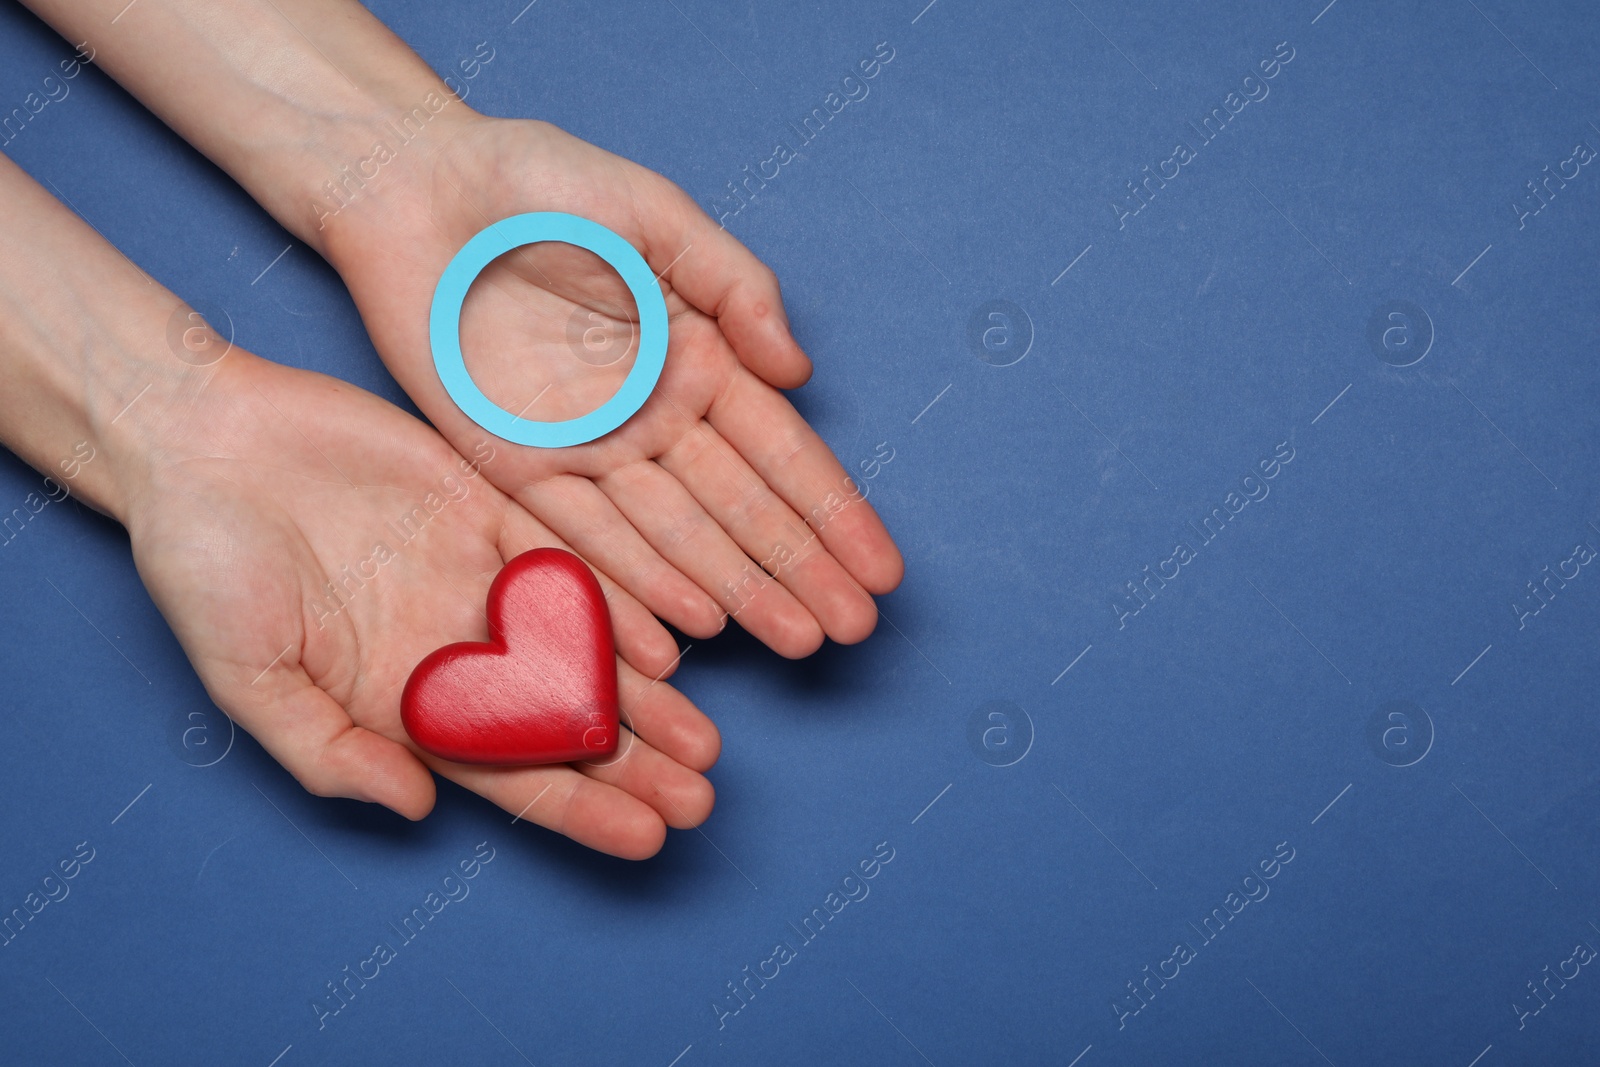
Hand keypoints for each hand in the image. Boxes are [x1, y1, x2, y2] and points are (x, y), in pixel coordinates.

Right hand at [124, 349, 716, 858]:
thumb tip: (418, 809)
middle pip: (561, 718)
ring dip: (644, 695)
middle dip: (634, 763)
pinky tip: (667, 638)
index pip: (506, 770)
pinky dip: (615, 598)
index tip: (647, 839)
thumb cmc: (205, 567)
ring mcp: (476, 578)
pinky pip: (567, 561)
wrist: (200, 440)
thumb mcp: (247, 677)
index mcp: (400, 697)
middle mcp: (452, 645)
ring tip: (705, 741)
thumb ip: (326, 749)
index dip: (577, 808)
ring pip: (580, 647)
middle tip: (702, 798)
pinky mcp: (489, 507)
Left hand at [323, 116, 904, 658]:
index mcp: (698, 359)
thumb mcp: (660, 215)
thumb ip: (736, 287)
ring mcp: (589, 449)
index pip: (781, 452)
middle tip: (856, 628)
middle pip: (742, 509)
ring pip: (677, 537)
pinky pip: (584, 536)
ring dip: (739, 591)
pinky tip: (694, 626)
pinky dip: (637, 582)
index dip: (834, 511)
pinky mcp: (517, 466)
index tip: (882, 569)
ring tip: (798, 641)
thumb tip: (799, 371)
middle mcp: (653, 417)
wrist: (418, 186)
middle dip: (801, 569)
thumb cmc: (542, 183)